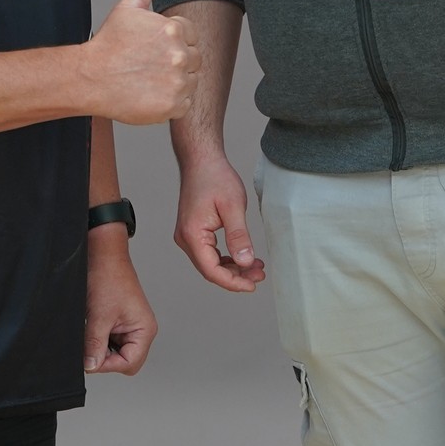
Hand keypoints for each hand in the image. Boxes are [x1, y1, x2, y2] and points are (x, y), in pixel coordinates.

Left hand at [84, 235, 158, 372]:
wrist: (102, 256)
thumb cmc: (108, 277)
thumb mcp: (99, 316)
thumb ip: (95, 345)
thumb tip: (91, 366)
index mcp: (145, 330)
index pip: (129, 363)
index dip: (108, 365)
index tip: (90, 358)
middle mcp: (141, 330)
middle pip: (125, 362)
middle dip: (105, 358)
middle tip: (90, 346)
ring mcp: (130, 327)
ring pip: (115, 353)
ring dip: (101, 347)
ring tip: (92, 330)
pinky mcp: (119, 323)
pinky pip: (109, 341)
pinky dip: (98, 339)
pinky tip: (92, 326)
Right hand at [86, 0, 201, 123]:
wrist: (90, 79)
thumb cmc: (108, 45)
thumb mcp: (127, 7)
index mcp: (173, 28)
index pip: (191, 35)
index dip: (172, 41)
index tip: (152, 49)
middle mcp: (179, 54)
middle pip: (194, 58)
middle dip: (176, 61)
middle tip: (149, 65)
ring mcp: (178, 82)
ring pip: (191, 81)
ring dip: (176, 81)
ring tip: (149, 79)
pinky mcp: (174, 105)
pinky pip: (185, 103)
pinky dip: (172, 102)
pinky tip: (151, 93)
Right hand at [174, 149, 264, 292]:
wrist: (202, 160)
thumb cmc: (215, 178)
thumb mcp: (233, 207)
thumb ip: (239, 237)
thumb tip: (245, 262)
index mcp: (192, 235)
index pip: (212, 270)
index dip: (233, 282)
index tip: (252, 285)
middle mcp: (185, 239)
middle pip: (210, 270)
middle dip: (236, 276)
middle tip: (260, 274)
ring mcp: (187, 236)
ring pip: (210, 263)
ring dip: (232, 268)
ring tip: (256, 266)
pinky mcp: (193, 232)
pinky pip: (209, 253)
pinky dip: (226, 258)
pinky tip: (243, 256)